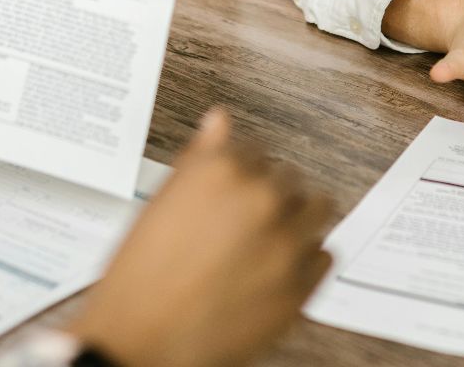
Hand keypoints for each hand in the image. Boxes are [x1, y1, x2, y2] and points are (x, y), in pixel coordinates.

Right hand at [64, 109, 332, 366]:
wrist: (140, 343)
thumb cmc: (141, 278)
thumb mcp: (161, 204)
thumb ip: (200, 158)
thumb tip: (220, 121)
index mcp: (222, 170)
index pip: (256, 152)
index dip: (243, 174)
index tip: (233, 193)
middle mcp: (261, 198)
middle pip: (290, 179)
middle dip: (271, 197)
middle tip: (245, 225)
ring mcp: (286, 243)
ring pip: (318, 209)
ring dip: (298, 220)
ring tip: (268, 243)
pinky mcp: (301, 285)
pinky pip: (324, 255)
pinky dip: (305, 260)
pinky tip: (274, 271)